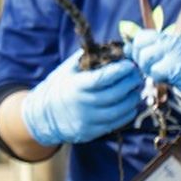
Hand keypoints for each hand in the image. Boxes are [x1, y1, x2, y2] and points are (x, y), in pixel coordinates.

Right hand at [21, 49, 142, 145]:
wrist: (43, 115)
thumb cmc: (59, 87)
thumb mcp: (66, 71)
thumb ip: (85, 59)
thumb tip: (108, 48)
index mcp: (75, 86)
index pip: (102, 78)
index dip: (119, 71)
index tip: (130, 64)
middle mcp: (82, 104)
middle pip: (114, 94)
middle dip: (130, 83)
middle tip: (138, 75)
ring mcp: (88, 120)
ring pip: (119, 110)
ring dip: (132, 98)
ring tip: (136, 89)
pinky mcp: (92, 131)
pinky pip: (116, 123)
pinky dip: (128, 113)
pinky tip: (131, 104)